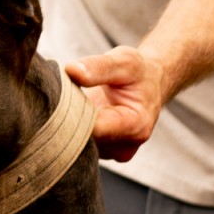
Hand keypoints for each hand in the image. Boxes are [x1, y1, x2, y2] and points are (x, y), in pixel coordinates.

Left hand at [67, 47, 168, 162]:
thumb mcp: (124, 61)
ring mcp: (114, 153)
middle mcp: (126, 146)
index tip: (62, 94)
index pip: (95, 128)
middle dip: (71, 117)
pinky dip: (76, 128)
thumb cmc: (138, 73)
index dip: (74, 112)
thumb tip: (72, 70)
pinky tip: (82, 112)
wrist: (150, 86)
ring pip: (80, 144)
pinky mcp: (104, 153)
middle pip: (85, 140)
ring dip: (72, 123)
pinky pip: (81, 145)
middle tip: (69, 93)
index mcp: (136, 125)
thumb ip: (98, 66)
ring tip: (81, 100)